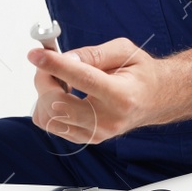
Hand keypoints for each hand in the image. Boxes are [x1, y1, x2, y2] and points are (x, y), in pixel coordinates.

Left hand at [27, 38, 187, 144]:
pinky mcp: (86, 138)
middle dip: (44, 79)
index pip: (82, 80)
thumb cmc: (140, 74)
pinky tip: (63, 92)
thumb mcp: (124, 51)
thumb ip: (93, 54)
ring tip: (58, 79)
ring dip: (44, 94)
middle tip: (46, 62)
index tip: (36, 54)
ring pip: (49, 118)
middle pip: (58, 105)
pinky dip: (48, 106)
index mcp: (121, 95)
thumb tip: (65, 58)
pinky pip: (52, 125)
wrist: (155, 99)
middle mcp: (108, 119)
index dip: (55, 65)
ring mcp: (96, 133)